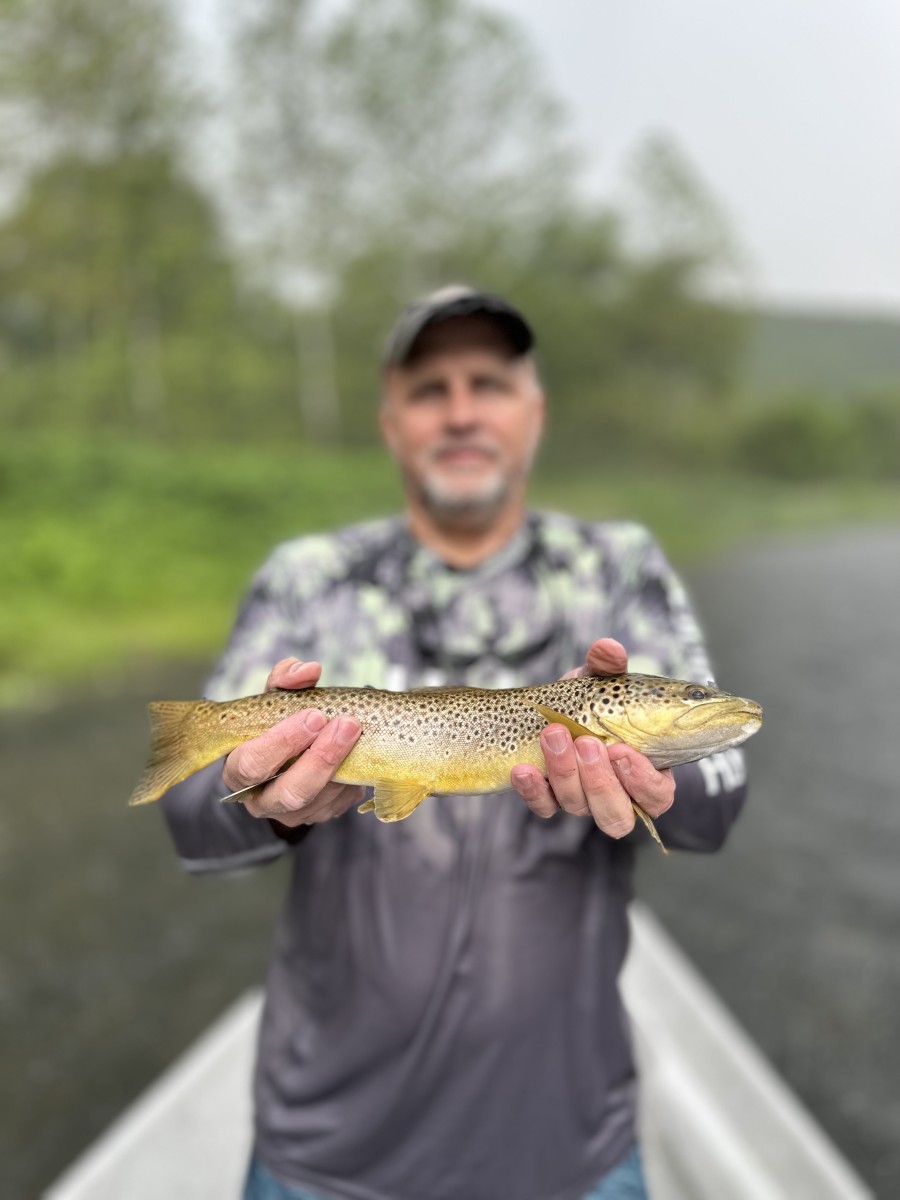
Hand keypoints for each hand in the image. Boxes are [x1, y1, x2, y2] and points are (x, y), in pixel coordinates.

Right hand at [222, 658, 365, 826]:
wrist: (296, 748)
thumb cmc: (280, 721)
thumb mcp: (276, 697)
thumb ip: (286, 679)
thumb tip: (309, 670)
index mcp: (239, 770)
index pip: (252, 764)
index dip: (283, 741)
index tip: (314, 714)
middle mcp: (262, 799)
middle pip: (291, 792)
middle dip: (321, 758)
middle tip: (346, 724)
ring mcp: (292, 814)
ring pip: (321, 799)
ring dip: (343, 763)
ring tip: (356, 730)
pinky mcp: (320, 814)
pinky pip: (340, 801)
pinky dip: (353, 774)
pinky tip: (358, 749)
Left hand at [510, 637, 674, 837]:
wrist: (549, 708)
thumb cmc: (589, 699)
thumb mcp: (599, 679)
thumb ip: (607, 666)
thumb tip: (608, 648)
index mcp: (644, 771)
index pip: (657, 795)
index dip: (643, 782)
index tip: (621, 750)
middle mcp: (615, 793)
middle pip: (616, 814)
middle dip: (599, 780)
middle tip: (586, 742)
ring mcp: (581, 800)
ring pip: (579, 808)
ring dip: (565, 774)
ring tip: (553, 734)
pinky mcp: (549, 799)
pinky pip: (543, 805)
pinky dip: (533, 789)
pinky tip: (522, 769)